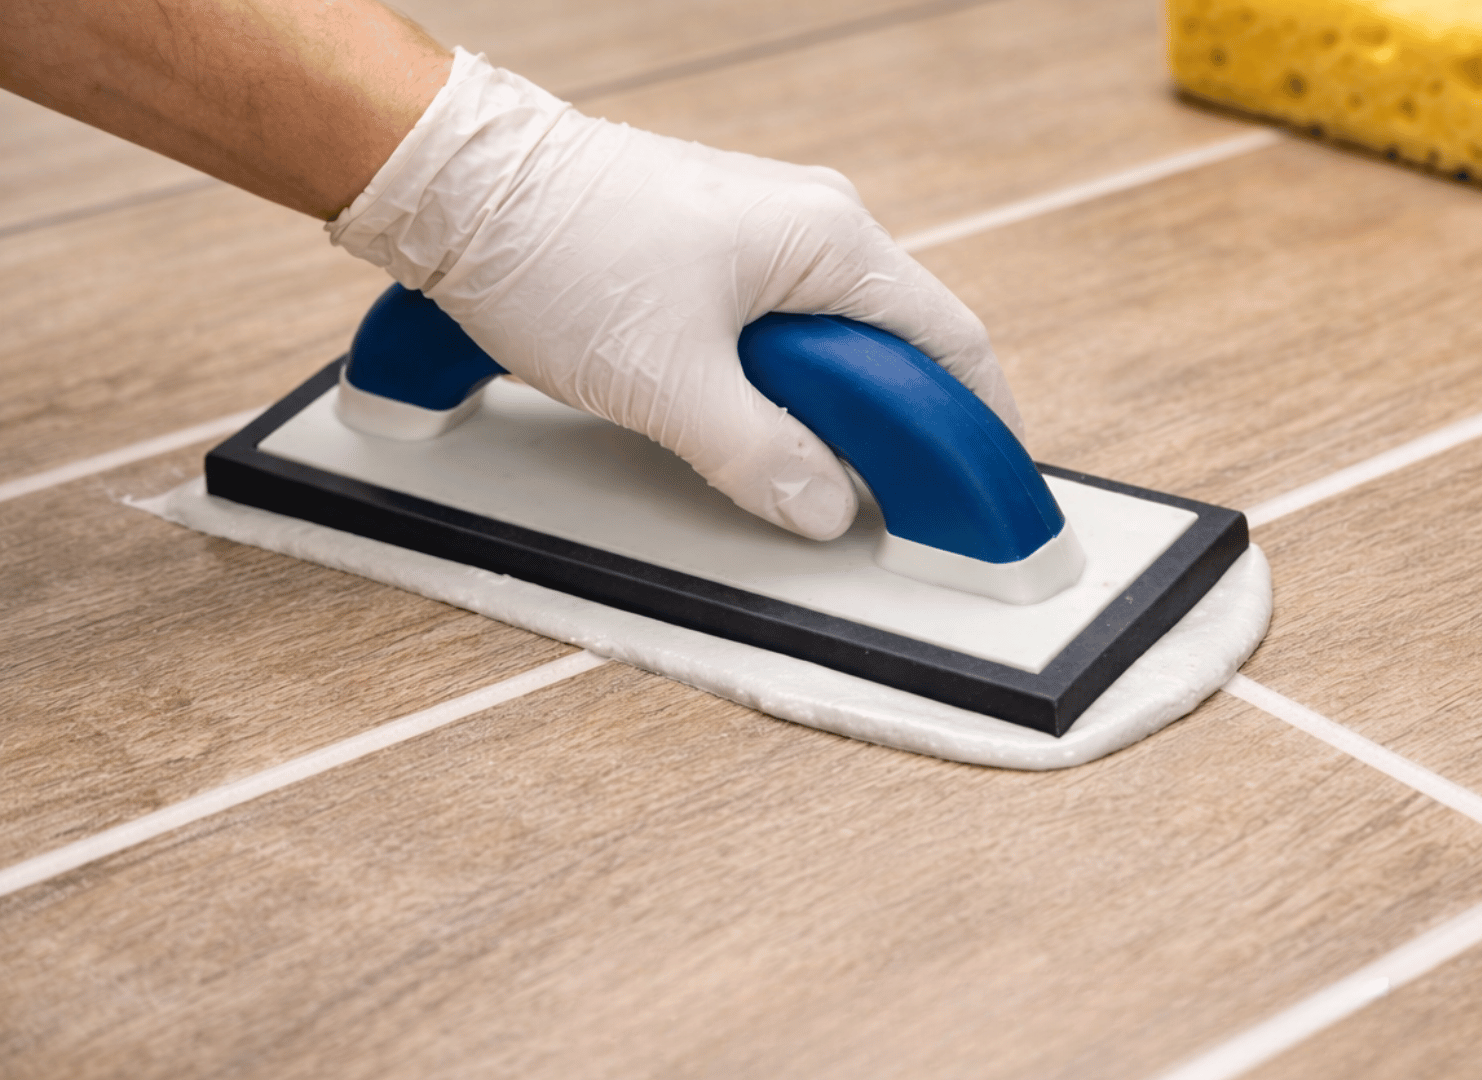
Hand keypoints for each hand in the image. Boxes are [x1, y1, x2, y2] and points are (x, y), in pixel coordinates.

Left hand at [328, 49, 1020, 540]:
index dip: (976, 422)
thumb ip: (762, 457)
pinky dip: (787, 382)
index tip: (984, 488)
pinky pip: (783, 323)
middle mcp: (813, 222)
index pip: (949, 341)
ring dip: (831, 406)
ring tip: (816, 472)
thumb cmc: (556, 252)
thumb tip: (826, 508)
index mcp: (830, 240)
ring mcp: (762, 228)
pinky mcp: (714, 245)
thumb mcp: (670, 385)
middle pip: (894, 341)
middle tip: (894, 500)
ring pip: (833, 336)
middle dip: (897, 425)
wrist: (453, 181)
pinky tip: (755, 424)